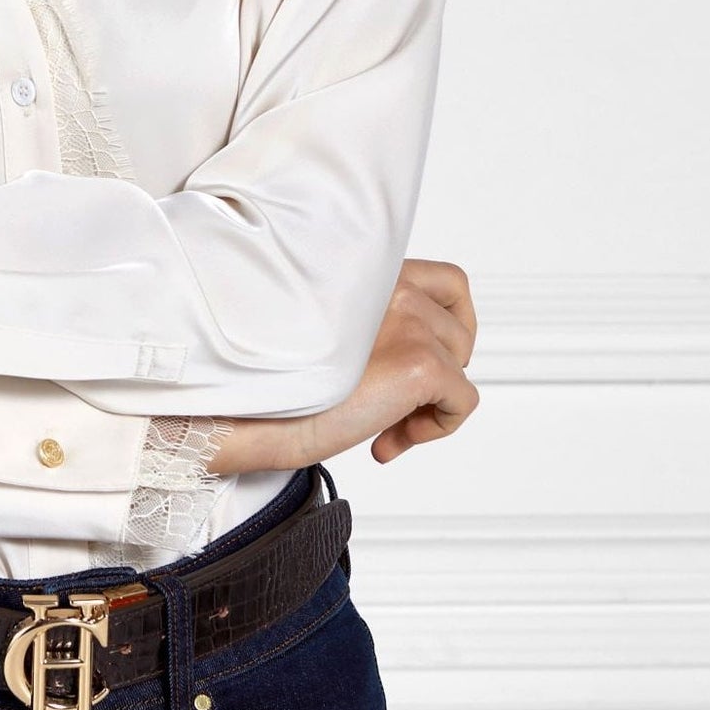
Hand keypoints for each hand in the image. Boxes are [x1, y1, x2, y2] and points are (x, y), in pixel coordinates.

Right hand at [205, 258, 479, 476]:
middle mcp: (390, 284)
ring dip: (430, 401)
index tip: (403, 361)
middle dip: (438, 367)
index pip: (444, 281)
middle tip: (398, 400)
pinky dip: (438, 426)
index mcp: (366, 270)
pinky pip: (463, 401)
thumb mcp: (322, 328)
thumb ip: (364, 320)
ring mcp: (409, 320)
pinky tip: (389, 440)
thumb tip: (401, 353)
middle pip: (460, 324)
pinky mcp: (421, 363)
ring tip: (385, 425)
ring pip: (461, 363)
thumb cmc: (264, 376)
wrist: (246, 409)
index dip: (435, 327)